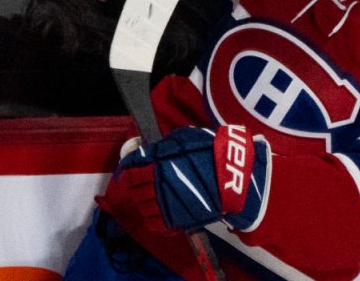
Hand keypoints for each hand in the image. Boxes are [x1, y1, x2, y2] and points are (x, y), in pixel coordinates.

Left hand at [100, 126, 269, 232]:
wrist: (234, 177)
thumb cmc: (211, 152)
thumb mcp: (185, 137)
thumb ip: (163, 145)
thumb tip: (149, 149)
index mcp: (157, 161)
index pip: (130, 166)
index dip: (125, 168)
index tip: (125, 170)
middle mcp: (156, 182)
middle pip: (133, 187)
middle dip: (134, 185)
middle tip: (138, 184)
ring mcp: (164, 203)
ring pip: (142, 205)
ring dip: (143, 201)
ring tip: (150, 197)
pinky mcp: (174, 220)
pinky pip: (153, 222)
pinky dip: (152, 217)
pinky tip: (159, 211)